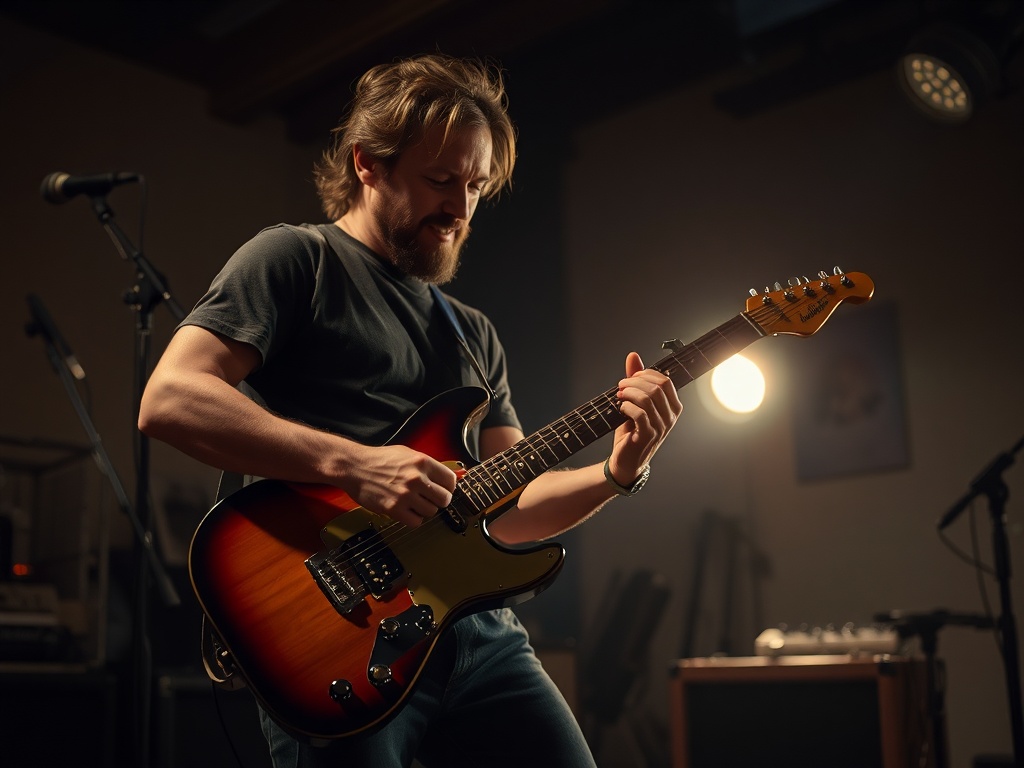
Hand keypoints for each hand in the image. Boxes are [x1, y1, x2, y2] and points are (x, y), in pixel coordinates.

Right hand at [341, 444, 457, 526]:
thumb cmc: (379, 460)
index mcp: (422, 462)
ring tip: (414, 504)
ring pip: (431, 512)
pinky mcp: (394, 509)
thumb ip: (426, 466)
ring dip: (424, 510)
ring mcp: (406, 495)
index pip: (450, 481)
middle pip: (444, 499)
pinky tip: (406, 511)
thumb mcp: (407, 454)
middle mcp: (416, 478)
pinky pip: (416, 522)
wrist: (355, 467)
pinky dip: (413, 519)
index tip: (443, 490)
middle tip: (430, 499)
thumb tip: (445, 477)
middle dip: (438, 501)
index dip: (448, 487)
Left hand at [608, 352, 681, 484]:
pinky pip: (639, 414)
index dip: (646, 374)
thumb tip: (633, 356)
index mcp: (672, 407)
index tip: (631, 377)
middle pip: (656, 387)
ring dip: (629, 393)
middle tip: (620, 386)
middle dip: (634, 382)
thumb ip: (636, 380)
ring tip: (619, 395)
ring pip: (647, 399)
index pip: (665, 381)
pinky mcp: (648, 436)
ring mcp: (661, 427)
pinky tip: (621, 408)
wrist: (626, 460)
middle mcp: (670, 417)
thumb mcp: (635, 402)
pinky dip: (627, 406)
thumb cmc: (632, 431)